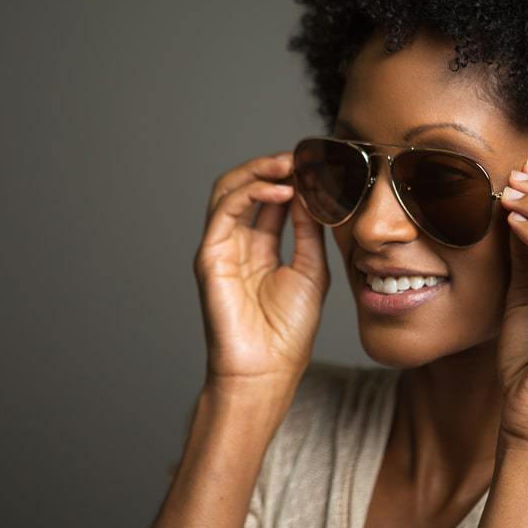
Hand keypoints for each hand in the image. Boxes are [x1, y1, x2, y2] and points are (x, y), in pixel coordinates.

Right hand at [194, 151, 329, 387]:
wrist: (266, 371)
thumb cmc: (287, 331)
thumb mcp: (311, 270)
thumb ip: (308, 230)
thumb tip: (311, 192)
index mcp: (261, 247)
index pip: (271, 198)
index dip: (291, 178)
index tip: (317, 165)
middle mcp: (238, 243)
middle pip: (246, 187)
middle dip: (272, 167)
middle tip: (300, 157)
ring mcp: (221, 247)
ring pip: (229, 190)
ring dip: (258, 171)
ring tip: (289, 164)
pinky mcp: (210, 256)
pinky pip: (224, 211)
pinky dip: (251, 192)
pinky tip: (280, 190)